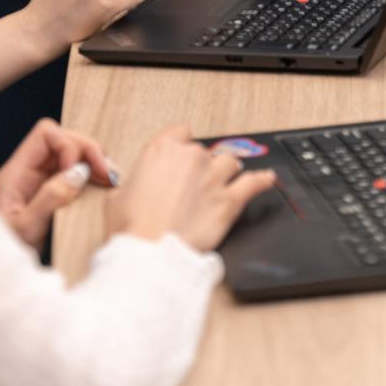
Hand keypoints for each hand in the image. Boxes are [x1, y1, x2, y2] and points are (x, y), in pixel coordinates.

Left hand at [0, 118, 116, 249]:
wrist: (0, 273)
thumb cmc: (6, 250)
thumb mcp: (26, 228)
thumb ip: (50, 198)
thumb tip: (78, 173)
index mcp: (16, 172)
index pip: (45, 134)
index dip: (67, 146)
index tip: (78, 172)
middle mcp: (29, 171)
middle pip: (64, 139)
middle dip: (88, 151)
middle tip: (106, 173)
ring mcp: (42, 180)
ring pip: (73, 154)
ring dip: (94, 161)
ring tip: (109, 178)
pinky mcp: (54, 192)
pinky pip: (76, 172)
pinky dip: (93, 174)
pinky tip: (103, 185)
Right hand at [109, 124, 276, 251]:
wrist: (152, 253)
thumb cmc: (133, 228)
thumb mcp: (117, 197)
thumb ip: (133, 183)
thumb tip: (135, 188)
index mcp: (163, 149)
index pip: (180, 132)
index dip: (181, 146)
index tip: (180, 157)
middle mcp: (192, 157)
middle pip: (204, 151)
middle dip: (199, 166)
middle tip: (191, 187)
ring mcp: (214, 177)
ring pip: (229, 163)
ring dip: (226, 172)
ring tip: (223, 183)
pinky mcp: (230, 200)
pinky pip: (253, 183)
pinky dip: (261, 181)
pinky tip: (267, 179)